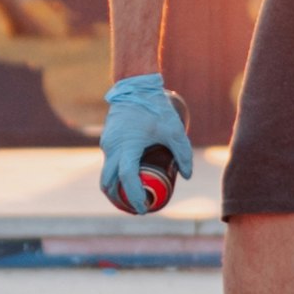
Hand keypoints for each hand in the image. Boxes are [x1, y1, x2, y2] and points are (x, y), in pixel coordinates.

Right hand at [98, 69, 197, 216]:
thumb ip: (183, 153)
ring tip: (131, 197)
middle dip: (118, 198)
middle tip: (134, 207)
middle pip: (108, 182)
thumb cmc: (156, 107)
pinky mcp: (106, 139)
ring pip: (107, 172)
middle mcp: (113, 147)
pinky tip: (127, 178)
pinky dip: (114, 174)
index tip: (144, 208)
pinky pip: (108, 161)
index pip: (127, 178)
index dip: (134, 196)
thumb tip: (187, 175)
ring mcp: (106, 143)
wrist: (135, 85)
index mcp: (128, 146)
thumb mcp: (174, 130)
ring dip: (115, 187)